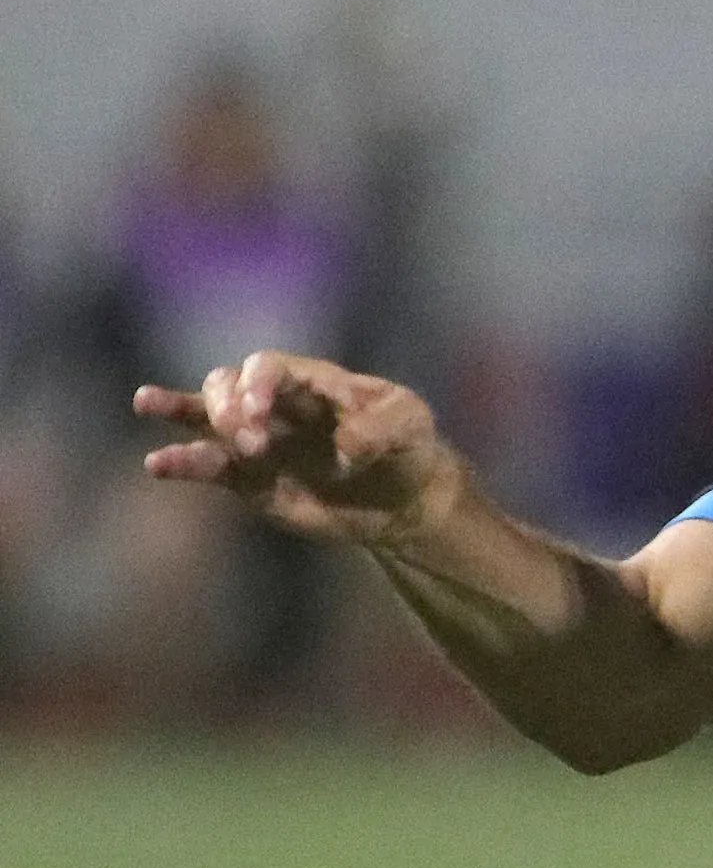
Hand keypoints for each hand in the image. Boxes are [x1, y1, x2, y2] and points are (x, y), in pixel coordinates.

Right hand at [135, 352, 457, 546]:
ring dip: (178, 410)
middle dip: (226, 405)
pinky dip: (181, 462)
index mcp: (310, 382)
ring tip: (148, 403)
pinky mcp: (250, 480)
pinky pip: (209, 467)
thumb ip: (381, 429)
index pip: (268, 367)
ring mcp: (257, 441)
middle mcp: (274, 405)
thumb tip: (344, 447)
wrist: (404, 499)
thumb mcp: (410, 427)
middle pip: (226, 384)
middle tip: (251, 440)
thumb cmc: (407, 448)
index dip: (256, 383)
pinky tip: (157, 463)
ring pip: (204, 416)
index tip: (259, 412)